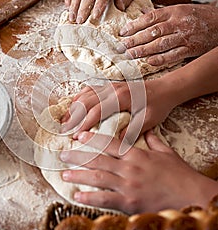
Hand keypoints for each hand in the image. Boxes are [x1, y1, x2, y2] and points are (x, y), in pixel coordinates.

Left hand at [60, 131, 217, 212]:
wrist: (192, 195)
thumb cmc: (180, 175)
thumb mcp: (166, 153)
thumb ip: (153, 141)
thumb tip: (146, 131)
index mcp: (137, 154)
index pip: (110, 143)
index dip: (92, 139)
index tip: (79, 136)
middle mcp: (129, 168)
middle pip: (97, 159)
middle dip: (78, 156)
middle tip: (63, 155)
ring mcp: (128, 186)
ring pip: (97, 178)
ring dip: (78, 175)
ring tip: (65, 174)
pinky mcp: (129, 203)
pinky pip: (104, 199)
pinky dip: (89, 198)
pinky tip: (77, 196)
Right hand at [61, 79, 175, 137]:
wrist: (165, 89)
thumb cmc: (159, 105)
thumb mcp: (149, 120)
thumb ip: (133, 130)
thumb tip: (116, 143)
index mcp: (122, 97)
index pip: (97, 111)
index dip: (84, 124)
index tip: (75, 136)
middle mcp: (113, 89)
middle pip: (86, 102)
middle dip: (73, 117)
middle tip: (63, 131)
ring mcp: (110, 86)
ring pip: (85, 95)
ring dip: (73, 108)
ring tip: (63, 121)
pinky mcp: (110, 85)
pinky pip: (89, 89)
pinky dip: (79, 97)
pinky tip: (73, 106)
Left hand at [120, 3, 217, 65]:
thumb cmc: (197, 16)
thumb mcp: (179, 9)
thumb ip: (161, 13)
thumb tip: (142, 13)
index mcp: (173, 11)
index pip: (149, 18)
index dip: (134, 25)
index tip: (122, 32)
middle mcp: (178, 23)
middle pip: (152, 32)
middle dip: (134, 40)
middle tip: (121, 47)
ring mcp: (184, 37)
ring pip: (160, 44)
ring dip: (143, 51)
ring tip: (130, 55)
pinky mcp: (190, 49)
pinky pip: (173, 55)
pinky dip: (161, 59)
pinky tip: (149, 62)